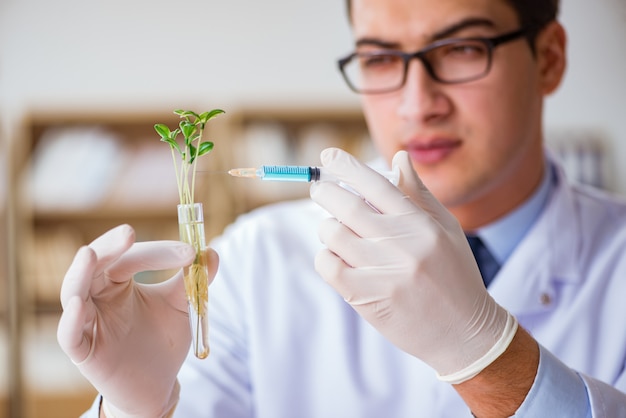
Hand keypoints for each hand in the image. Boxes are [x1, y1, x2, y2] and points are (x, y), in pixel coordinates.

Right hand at [57, 224, 218, 416]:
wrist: (157, 385)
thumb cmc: (162, 340)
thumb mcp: (183, 306)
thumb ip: (195, 281)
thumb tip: (213, 252)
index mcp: (119, 280)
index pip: (131, 255)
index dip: (158, 251)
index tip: (190, 252)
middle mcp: (98, 295)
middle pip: (95, 263)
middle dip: (110, 246)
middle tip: (128, 232)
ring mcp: (87, 321)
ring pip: (73, 291)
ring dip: (80, 272)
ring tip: (90, 254)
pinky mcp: (83, 350)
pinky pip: (69, 334)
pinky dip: (72, 319)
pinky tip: (80, 305)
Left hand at [310, 148, 515, 382]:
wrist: (464, 332)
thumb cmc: (454, 274)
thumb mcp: (446, 229)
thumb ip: (418, 194)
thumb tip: (398, 156)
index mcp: (421, 224)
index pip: (376, 184)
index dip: (347, 166)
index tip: (327, 155)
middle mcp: (402, 245)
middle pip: (347, 206)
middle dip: (325, 192)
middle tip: (320, 189)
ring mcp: (383, 272)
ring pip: (333, 234)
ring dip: (327, 227)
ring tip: (335, 231)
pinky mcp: (367, 297)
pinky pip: (328, 265)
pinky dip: (325, 257)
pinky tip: (336, 257)